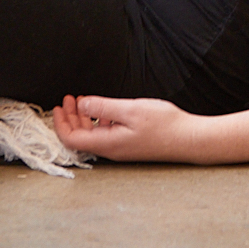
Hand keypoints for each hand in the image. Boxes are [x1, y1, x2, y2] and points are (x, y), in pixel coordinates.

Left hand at [53, 94, 199, 162]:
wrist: (189, 139)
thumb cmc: (164, 125)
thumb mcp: (130, 110)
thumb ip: (103, 107)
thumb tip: (82, 104)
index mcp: (107, 143)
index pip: (72, 139)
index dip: (61, 123)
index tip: (59, 106)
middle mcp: (111, 149)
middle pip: (80, 137)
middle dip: (71, 117)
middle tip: (69, 99)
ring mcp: (121, 148)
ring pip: (93, 135)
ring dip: (84, 118)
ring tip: (82, 101)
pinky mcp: (129, 144)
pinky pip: (106, 134)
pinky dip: (99, 121)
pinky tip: (104, 110)